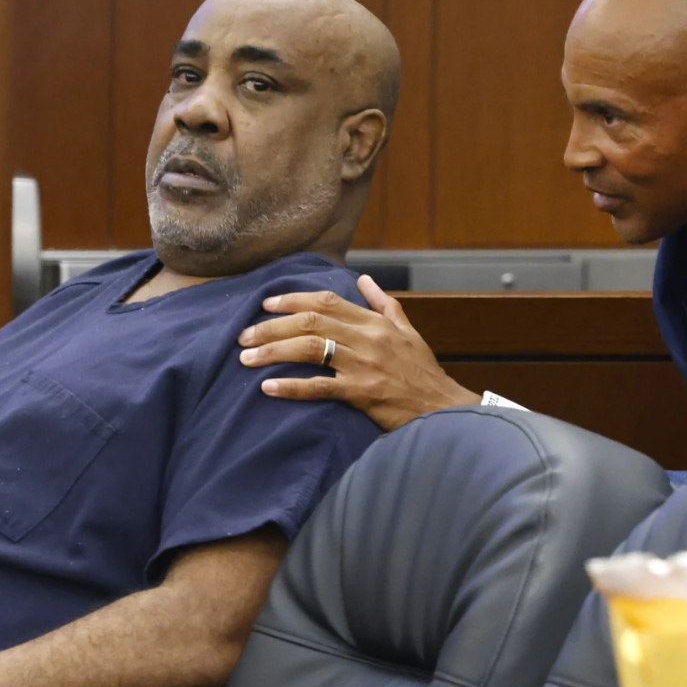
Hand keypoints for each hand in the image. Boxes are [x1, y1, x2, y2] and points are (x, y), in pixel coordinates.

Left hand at [238, 275, 480, 430]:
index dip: (292, 300)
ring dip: (273, 351)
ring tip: (246, 358)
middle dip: (272, 327)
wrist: (442, 407)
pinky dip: (291, 386)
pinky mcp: (362, 393)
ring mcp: (364, 365)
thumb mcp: (407, 329)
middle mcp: (367, 338)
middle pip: (310, 322)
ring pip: (310, 349)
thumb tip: (363, 279)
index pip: (326, 302)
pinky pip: (320, 386)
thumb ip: (382, 303)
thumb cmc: (422, 371)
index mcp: (374, 322)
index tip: (266, 305)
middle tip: (245, 335)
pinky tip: (268, 387)